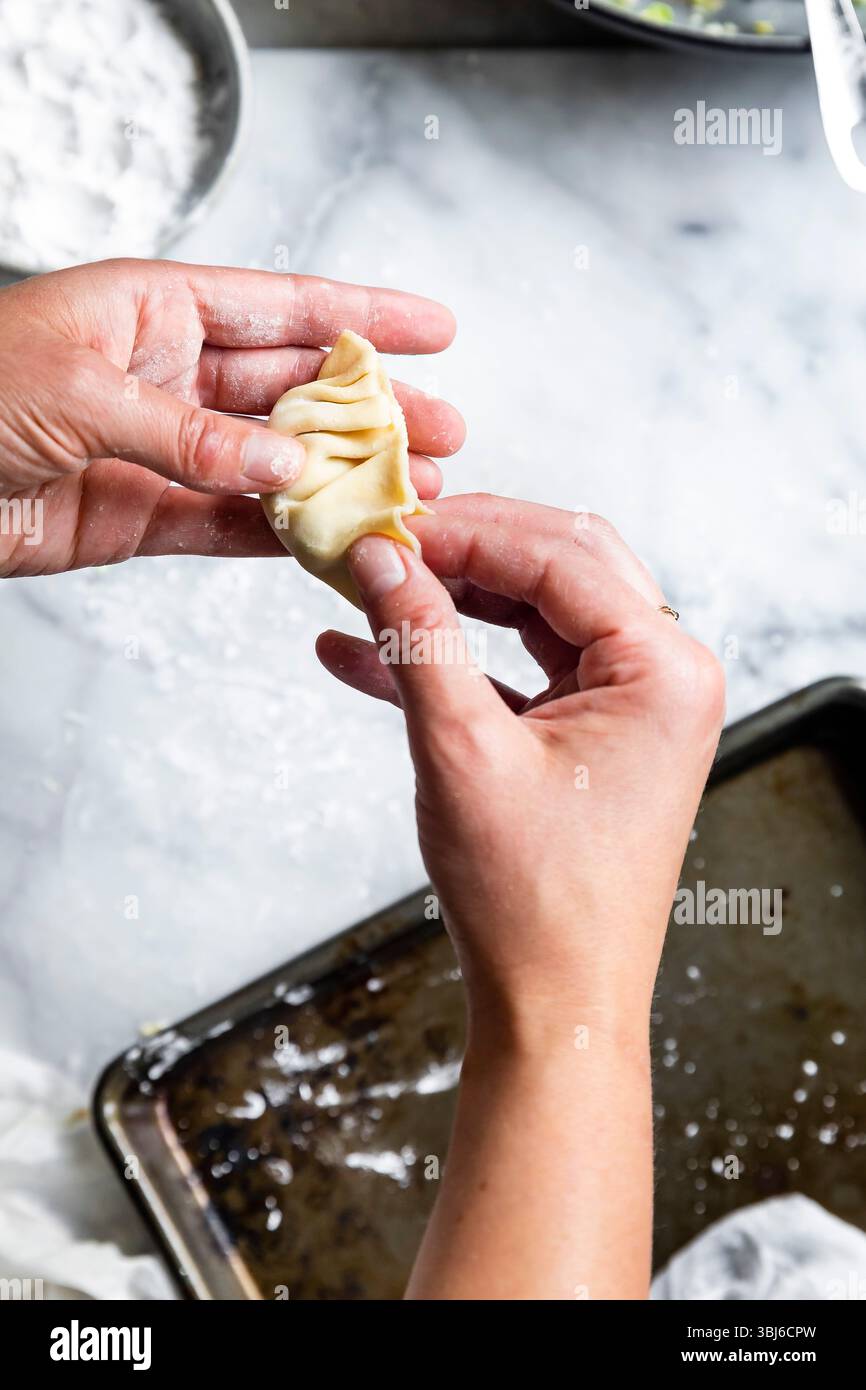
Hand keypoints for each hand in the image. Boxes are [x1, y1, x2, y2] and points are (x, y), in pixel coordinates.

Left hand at [0, 259, 462, 576]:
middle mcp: (170, 375)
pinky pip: (231, 524)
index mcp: (156, 310)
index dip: (364, 315)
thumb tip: (286, 460)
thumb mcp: (79, 392)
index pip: (282, 307)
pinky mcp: (145, 515)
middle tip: (444, 432)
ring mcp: (164, 448)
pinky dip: (284, 536)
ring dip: (342, 479)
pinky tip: (337, 539)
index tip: (434, 329)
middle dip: (373, 410)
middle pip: (296, 390)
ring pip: (275, 463)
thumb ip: (190, 433)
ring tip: (412, 494)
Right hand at [318, 494, 724, 1298]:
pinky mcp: (593, 733)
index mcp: (664, 669)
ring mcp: (633, 704)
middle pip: (559, 564)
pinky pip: (521, 667)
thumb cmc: (532, 898)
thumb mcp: (462, 751)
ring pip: (537, 607)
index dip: (464, 532)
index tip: (383, 524)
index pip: (560, 556)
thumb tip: (380, 558)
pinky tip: (369, 651)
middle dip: (464, 549)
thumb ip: (421, 640)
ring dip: (453, 596)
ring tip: (369, 584)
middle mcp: (665, 675)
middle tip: (382, 541)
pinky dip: (455, 657)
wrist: (554, 1002)